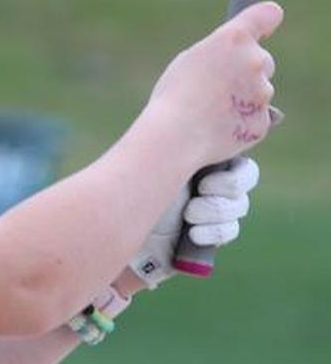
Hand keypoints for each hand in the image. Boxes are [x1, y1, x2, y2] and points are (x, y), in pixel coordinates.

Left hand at [128, 157, 259, 289]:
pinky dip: (213, 232)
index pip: (241, 162)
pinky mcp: (210, 238)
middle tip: (200, 191)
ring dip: (215, 210)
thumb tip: (214, 125)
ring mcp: (214, 212)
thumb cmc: (133, 187)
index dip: (235, 172)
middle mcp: (212, 184)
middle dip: (225, 188)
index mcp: (203, 161)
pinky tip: (193, 234)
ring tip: (188, 215)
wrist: (119, 229)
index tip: (206, 178)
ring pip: (238, 207)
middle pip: (244, 183)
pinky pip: (228, 232)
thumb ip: (183, 144)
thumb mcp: (159, 162)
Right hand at [145, 1, 282, 167]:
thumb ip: (222, 55)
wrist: (175, 135)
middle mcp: (254, 61)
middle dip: (247, 69)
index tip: (266, 24)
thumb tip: (240, 67)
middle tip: (218, 84)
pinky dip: (240, 122)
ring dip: (242, 98)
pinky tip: (217, 126)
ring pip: (259, 91)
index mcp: (233, 39)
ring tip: (210, 109)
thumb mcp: (191, 60)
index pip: (266, 15)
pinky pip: (255, 118)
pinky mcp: (263, 121)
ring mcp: (262, 92)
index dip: (265, 19)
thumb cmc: (174, 95)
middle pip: (263, 59)